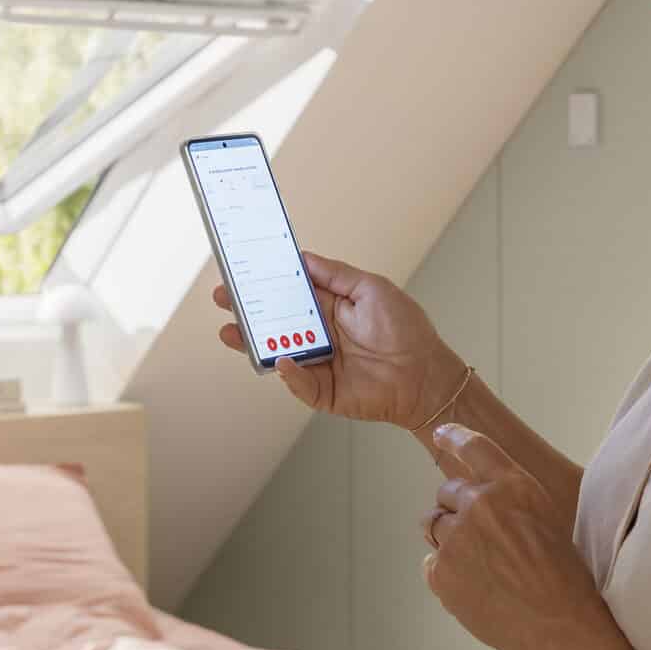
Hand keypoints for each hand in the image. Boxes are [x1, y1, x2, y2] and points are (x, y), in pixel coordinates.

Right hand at [212, 249, 464, 429]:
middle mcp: (320, 335)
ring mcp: (318, 364)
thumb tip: (303, 257)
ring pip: (277, 353)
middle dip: (247, 312)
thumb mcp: (371, 288)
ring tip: (230, 332)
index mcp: (330, 308)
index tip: (243, 271)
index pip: (290, 294)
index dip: (267, 284)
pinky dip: (288, 373)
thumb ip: (335, 274)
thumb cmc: (406, 329)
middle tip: (223, 299)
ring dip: (252, 344)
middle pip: (275, 323)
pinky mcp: (323, 392)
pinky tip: (280, 359)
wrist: (426, 375)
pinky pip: (299, 382)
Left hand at [421, 424, 630, 649]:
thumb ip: (508, 496)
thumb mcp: (543, 516)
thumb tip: (477, 492)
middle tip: (483, 538)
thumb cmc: (562, 576)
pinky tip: (476, 585)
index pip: (474, 446)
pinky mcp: (441, 571)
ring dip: (448, 538)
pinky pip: (431, 561)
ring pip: (433, 524)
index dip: (454, 436)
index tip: (441, 434)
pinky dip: (447, 572)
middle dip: (458, 509)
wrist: (561, 624)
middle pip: (447, 491)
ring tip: (480, 563)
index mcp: (512, 485)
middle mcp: (480, 504)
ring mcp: (456, 538)